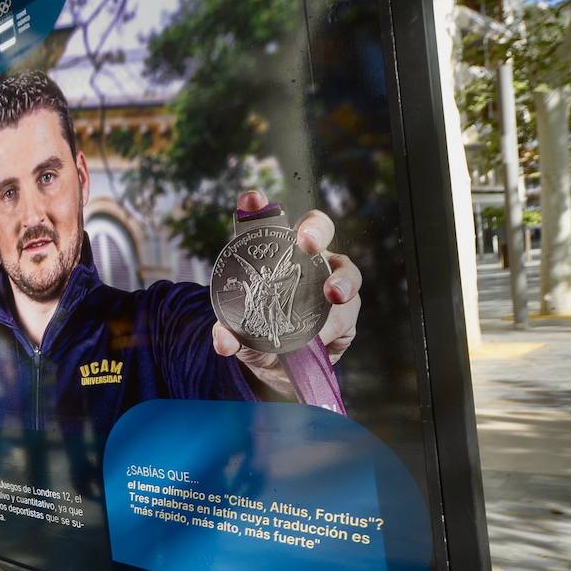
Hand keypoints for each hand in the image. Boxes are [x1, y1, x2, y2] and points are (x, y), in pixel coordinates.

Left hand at [213, 189, 361, 397]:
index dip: (259, 209)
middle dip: (315, 230)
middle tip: (306, 243)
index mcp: (276, 258)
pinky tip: (321, 338)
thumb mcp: (240, 336)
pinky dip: (334, 327)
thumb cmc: (261, 338)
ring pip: (345, 272)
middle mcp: (307, 262)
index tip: (251, 199)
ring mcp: (332, 285)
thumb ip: (229, 334)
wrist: (283, 371)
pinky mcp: (347, 315)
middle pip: (319, 230)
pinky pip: (348, 315)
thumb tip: (223, 340)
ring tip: (332, 295)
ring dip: (341, 282)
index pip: (268, 225)